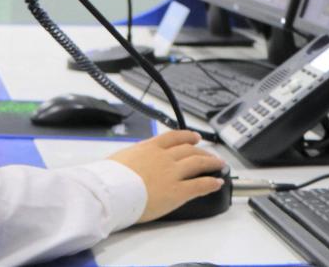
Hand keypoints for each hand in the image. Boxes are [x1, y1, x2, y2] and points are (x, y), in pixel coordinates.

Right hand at [108, 130, 226, 222]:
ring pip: (198, 163)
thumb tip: (131, 161)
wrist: (110, 192)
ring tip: (220, 165)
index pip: (173, 137)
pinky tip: (217, 183)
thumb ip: (132, 157)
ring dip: (211, 163)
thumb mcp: (119, 158)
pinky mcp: (177, 192)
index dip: (187, 136)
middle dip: (203, 151)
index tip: (194, 136)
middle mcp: (164, 157)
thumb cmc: (109, 178)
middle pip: (189, 149)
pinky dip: (211, 183)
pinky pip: (199, 185)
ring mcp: (172, 173)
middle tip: (211, 154)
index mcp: (149, 147)